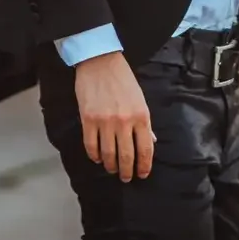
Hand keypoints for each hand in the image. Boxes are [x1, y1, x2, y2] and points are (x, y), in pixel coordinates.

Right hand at [73, 51, 155, 181]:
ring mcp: (105, 122)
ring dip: (111, 166)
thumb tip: (150, 142)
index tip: (142, 174)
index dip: (144, 166)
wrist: (100, 62)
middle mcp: (124, 121)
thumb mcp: (140, 99)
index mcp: (141, 116)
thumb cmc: (123, 79)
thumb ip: (145, 123)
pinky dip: (95, 156)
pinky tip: (98, 158)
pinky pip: (91, 146)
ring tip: (112, 169)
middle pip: (127, 156)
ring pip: (108, 154)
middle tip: (126, 178)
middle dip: (127, 172)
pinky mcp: (88, 119)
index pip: (146, 149)